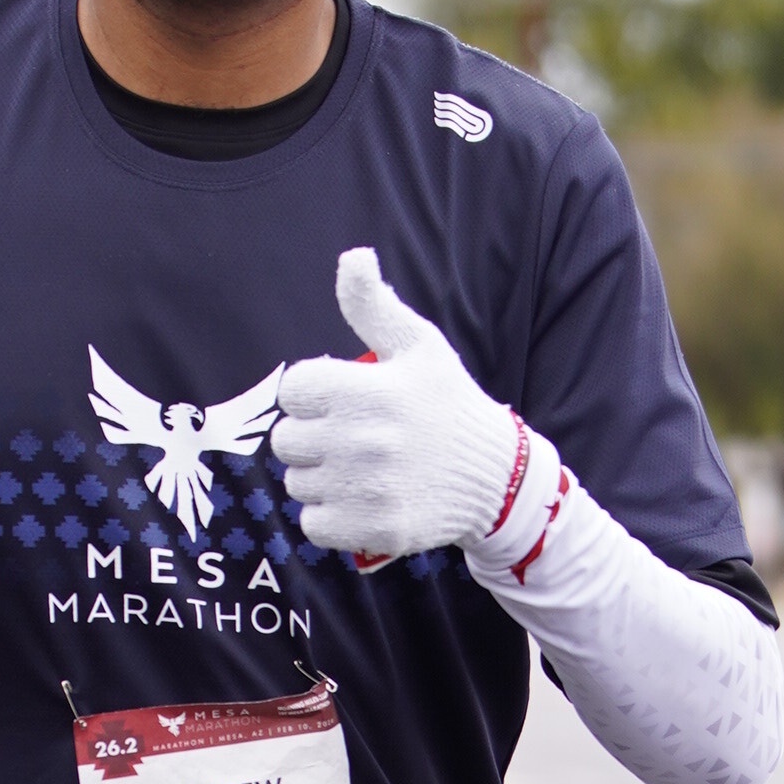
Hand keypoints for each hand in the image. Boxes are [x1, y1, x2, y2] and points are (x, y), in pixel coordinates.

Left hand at [272, 248, 532, 561]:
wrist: (496, 475)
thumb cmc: (449, 403)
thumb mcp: (419, 344)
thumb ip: (373, 305)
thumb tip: (353, 256)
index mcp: (365, 389)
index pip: (293, 390)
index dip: (315, 394)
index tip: (345, 399)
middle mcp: (360, 439)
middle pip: (287, 440)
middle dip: (313, 436)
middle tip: (353, 436)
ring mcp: (365, 488)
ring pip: (298, 483)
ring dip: (321, 477)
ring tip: (361, 468)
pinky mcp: (372, 528)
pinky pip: (314, 524)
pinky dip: (331, 516)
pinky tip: (361, 499)